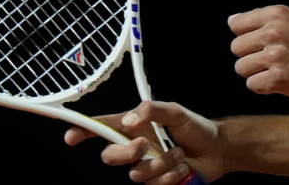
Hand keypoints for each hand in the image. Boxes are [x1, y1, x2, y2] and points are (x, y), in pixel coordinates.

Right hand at [64, 101, 225, 183]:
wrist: (217, 150)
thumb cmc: (195, 127)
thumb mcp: (175, 111)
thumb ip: (151, 110)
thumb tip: (129, 121)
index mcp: (133, 126)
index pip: (102, 128)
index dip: (82, 131)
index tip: (70, 136)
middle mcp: (135, 147)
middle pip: (109, 157)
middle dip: (126, 153)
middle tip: (145, 145)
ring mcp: (145, 167)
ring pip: (136, 174)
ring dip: (162, 164)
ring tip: (179, 154)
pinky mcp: (157, 183)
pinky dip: (172, 176)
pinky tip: (183, 168)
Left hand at [228, 5, 288, 103]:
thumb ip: (263, 20)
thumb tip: (231, 20)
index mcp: (276, 14)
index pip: (236, 24)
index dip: (245, 36)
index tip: (259, 43)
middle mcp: (273, 32)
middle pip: (236, 48)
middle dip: (249, 55)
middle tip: (270, 60)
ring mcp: (275, 56)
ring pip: (241, 68)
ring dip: (255, 73)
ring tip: (274, 71)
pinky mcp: (278, 78)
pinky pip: (252, 85)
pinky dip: (263, 87)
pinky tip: (278, 82)